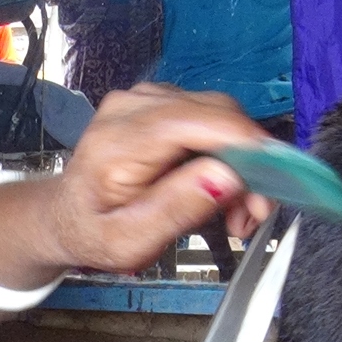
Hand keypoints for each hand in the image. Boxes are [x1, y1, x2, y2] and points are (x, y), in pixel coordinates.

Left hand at [34, 86, 275, 274]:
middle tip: (252, 216)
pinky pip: (211, 118)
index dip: (247, 145)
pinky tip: (221, 190)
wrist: (66, 215)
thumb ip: (176, 209)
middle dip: (251, 163)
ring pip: (222, 117)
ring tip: (235, 213)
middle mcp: (132, 107)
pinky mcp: (159, 103)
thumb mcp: (129, 242)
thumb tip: (227, 176)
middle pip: (218, 115)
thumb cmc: (94, 231)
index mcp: (118, 141)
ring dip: (242, 163)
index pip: (197, 121)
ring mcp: (146, 99)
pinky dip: (227, 154)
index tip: (275, 184)